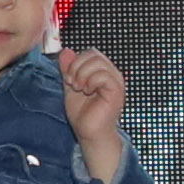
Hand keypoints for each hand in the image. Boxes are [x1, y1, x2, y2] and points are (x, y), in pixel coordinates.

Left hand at [58, 46, 131, 180]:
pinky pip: (103, 75)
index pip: (90, 53)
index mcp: (102, 72)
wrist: (88, 132)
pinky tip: (88, 92)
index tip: (68, 78)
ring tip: (79, 88)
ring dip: (83, 74)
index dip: (75, 62)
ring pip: (98, 62)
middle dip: (77, 67)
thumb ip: (68, 69)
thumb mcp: (70, 85)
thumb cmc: (82, 113)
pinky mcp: (117, 90)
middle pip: (94, 54)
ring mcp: (116, 81)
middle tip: (72, 83)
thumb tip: (66, 51)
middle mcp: (111, 74)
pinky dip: (91, 82)